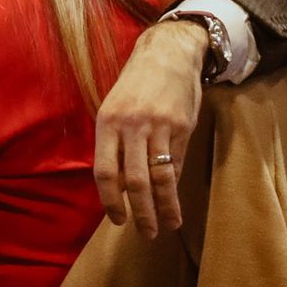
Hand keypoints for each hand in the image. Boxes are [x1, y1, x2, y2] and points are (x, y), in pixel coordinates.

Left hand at [93, 20, 205, 239]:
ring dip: (164, 207)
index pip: (104, 171)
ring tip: (167, 226)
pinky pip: (176, 162)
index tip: (118, 220)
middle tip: (145, 233)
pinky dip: (175, 184)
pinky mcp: (182, 125)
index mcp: (108, 121)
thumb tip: (119, 189)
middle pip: (134, 180)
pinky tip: (175, 197)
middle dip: (141, 212)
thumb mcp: (114, 109)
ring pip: (160, 177)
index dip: (110, 200)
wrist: (167, 53)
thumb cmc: (136, 86)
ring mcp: (159, 125)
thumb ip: (114, 145)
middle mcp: (132, 124)